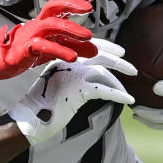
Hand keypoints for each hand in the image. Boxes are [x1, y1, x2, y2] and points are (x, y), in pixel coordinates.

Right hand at [0, 0, 99, 79]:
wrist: (1, 59)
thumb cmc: (25, 49)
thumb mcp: (54, 47)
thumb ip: (73, 46)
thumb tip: (93, 49)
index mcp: (46, 21)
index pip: (63, 5)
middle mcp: (39, 24)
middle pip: (54, 7)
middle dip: (72, 4)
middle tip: (88, 9)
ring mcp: (32, 34)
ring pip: (50, 25)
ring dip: (70, 29)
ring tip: (86, 36)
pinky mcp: (26, 48)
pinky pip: (42, 46)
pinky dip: (58, 50)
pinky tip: (71, 55)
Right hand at [8, 39, 135, 145]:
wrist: (30, 117)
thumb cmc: (42, 104)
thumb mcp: (55, 82)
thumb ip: (70, 75)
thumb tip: (92, 78)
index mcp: (62, 57)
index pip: (89, 46)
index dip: (107, 47)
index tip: (120, 51)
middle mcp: (68, 62)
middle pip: (100, 55)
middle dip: (119, 62)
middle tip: (132, 69)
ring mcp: (73, 75)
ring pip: (104, 72)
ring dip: (120, 82)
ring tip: (130, 91)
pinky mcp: (78, 90)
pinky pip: (105, 90)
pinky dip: (119, 95)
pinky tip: (128, 100)